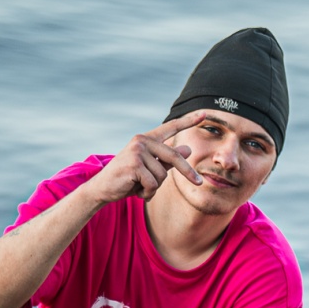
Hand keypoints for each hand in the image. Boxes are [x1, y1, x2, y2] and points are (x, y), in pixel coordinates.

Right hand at [84, 112, 208, 203]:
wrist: (103, 188)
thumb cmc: (129, 178)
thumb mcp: (151, 168)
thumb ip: (168, 159)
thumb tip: (188, 149)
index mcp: (147, 139)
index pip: (171, 127)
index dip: (188, 121)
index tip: (205, 114)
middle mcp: (141, 141)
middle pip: (175, 157)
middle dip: (188, 172)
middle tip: (199, 183)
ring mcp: (136, 151)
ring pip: (163, 175)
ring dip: (155, 187)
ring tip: (140, 186)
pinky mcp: (133, 164)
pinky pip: (152, 184)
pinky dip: (147, 193)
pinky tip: (136, 191)